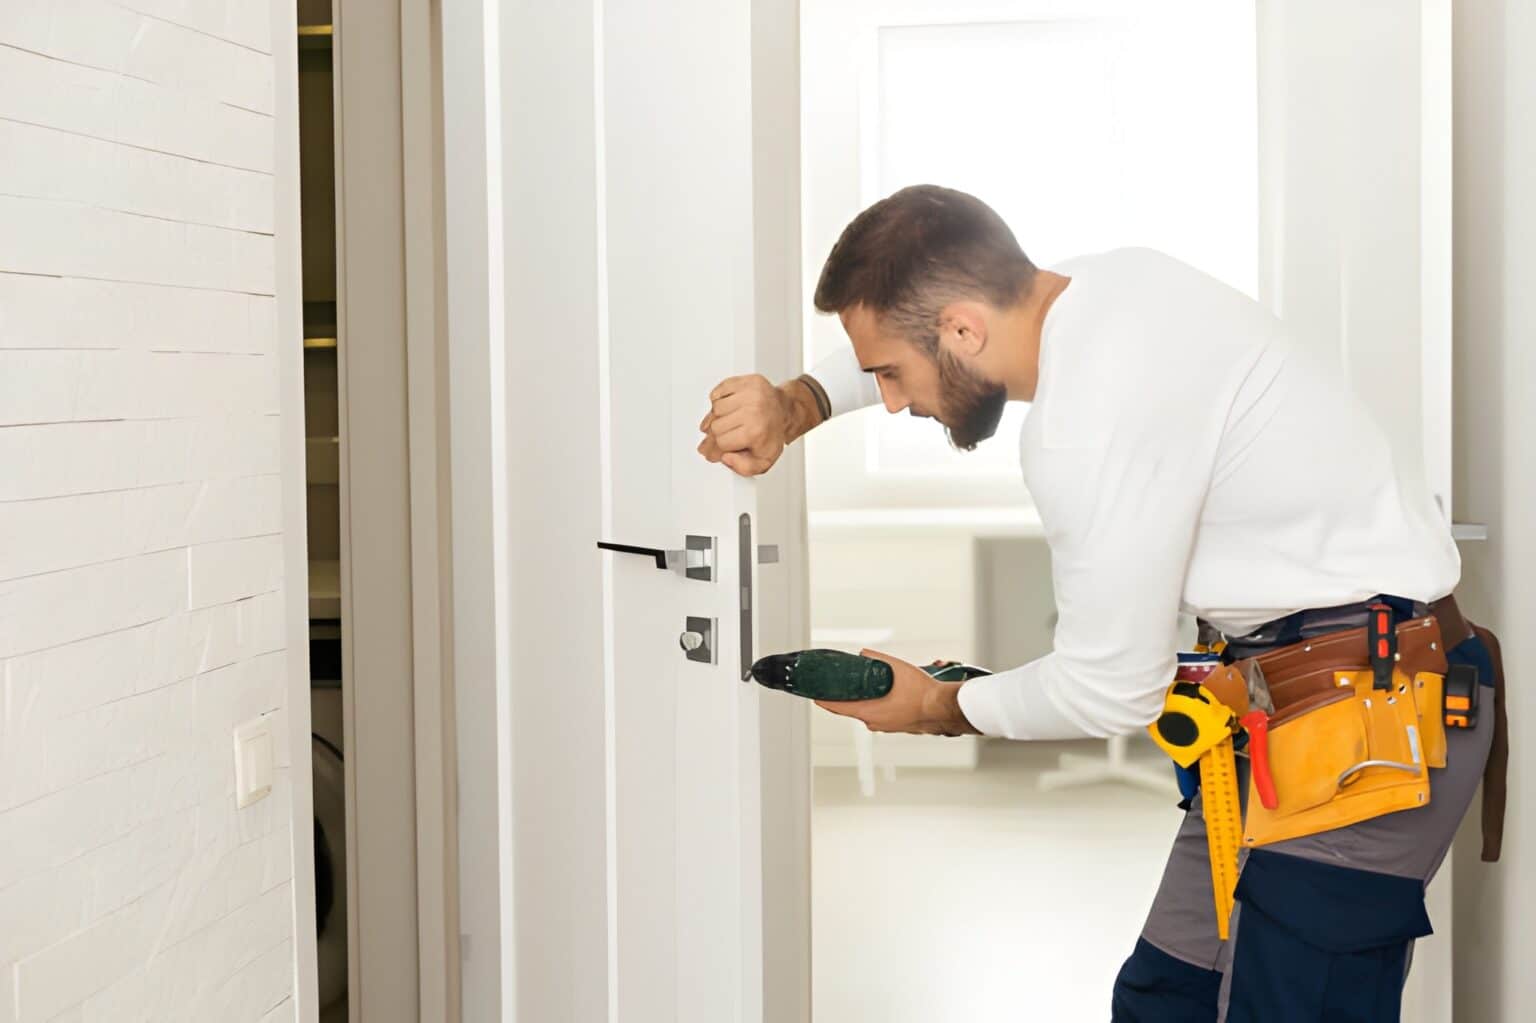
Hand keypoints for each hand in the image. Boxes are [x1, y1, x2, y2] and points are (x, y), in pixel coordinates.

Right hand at [697, 374, 794, 476]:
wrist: (784, 411)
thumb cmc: (772, 434)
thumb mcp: (764, 460)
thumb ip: (744, 468)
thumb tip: (726, 458)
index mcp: (756, 431)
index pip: (722, 442)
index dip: (716, 449)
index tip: (713, 452)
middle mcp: (753, 410)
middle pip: (716, 426)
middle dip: (716, 435)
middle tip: (720, 437)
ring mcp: (750, 393)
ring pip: (715, 409)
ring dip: (717, 417)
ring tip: (728, 422)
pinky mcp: (745, 381)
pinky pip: (718, 392)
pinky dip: (718, 401)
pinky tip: (728, 408)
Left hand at [814, 649, 979, 736]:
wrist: (943, 708)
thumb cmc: (921, 693)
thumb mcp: (896, 668)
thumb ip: (876, 660)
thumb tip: (863, 654)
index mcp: (869, 712)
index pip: (838, 708)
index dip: (824, 701)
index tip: (814, 697)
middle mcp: (875, 723)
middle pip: (853, 709)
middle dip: (848, 696)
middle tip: (842, 685)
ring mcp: (887, 726)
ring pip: (869, 712)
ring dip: (866, 700)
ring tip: (867, 686)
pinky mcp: (898, 726)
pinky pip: (882, 715)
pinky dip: (879, 705)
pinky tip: (886, 694)